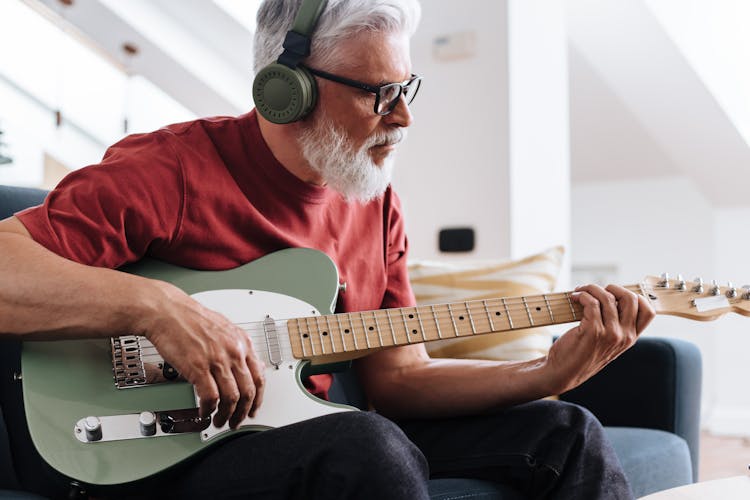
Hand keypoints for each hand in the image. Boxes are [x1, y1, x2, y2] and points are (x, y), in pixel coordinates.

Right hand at [137, 281, 265, 428]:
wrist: (167, 311)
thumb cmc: (190, 318)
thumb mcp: (224, 328)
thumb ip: (236, 347)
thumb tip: (246, 364)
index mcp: (242, 343)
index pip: (259, 377)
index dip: (257, 398)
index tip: (252, 408)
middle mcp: (233, 352)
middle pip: (248, 391)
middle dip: (243, 412)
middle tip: (236, 421)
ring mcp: (217, 360)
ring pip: (231, 398)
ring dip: (226, 415)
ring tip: (219, 421)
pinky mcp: (198, 368)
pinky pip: (210, 397)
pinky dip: (209, 410)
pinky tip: (205, 412)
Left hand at [544, 284, 654, 393]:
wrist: (562, 372)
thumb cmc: (581, 354)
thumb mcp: (606, 342)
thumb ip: (614, 325)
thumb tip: (610, 295)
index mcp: (630, 338)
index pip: (648, 311)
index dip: (635, 296)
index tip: (616, 294)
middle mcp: (624, 336)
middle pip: (631, 298)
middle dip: (613, 287)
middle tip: (596, 290)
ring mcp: (610, 334)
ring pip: (607, 297)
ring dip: (591, 289)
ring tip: (579, 292)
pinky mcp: (593, 331)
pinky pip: (591, 302)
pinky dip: (582, 295)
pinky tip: (574, 298)